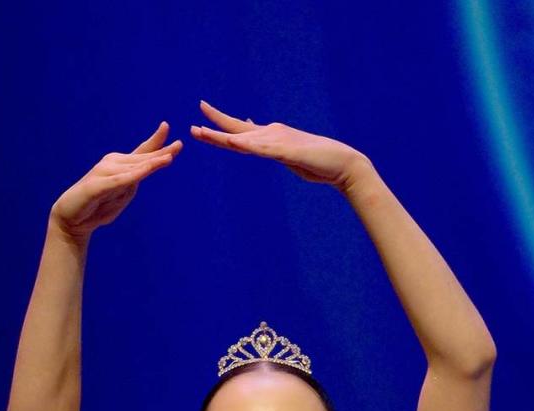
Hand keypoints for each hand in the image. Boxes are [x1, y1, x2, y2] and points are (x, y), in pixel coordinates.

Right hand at [50, 122, 181, 240]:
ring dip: (152, 163)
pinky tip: (146, 171)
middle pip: (141, 158)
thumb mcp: (121, 196)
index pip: (141, 152)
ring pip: (134, 168)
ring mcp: (105, 172)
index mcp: (121, 166)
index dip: (155, 141)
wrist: (72, 219)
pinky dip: (134, 176)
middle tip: (180, 145)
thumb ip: (132, 184)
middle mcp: (113, 163)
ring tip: (170, 158)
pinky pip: (120, 180)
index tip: (167, 127)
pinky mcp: (98, 185)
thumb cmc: (98, 207)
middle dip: (161, 152)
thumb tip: (141, 173)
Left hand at [189, 101, 367, 189]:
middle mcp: (271, 134)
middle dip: (213, 129)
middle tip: (192, 129)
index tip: (201, 123)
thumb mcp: (289, 155)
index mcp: (270, 137)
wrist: (341, 163)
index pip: (240, 131)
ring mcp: (279, 142)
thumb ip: (273, 149)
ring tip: (202, 134)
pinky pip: (263, 150)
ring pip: (245, 140)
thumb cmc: (317, 162)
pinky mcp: (288, 153)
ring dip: (222, 137)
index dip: (219, 127)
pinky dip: (247, 146)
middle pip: (237, 132)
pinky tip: (233, 143)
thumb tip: (263, 144)